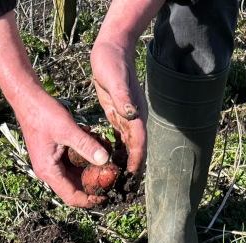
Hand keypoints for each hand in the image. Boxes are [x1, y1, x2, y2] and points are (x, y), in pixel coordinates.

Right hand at [0, 12, 110, 207]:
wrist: (28, 98)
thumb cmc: (43, 113)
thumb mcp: (67, 129)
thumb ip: (86, 145)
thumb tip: (105, 160)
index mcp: (49, 171)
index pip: (71, 197)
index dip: (89, 200)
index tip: (107, 196)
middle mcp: (49, 171)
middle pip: (75, 187)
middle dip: (94, 183)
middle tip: (113, 176)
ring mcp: (52, 163)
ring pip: (76, 174)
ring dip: (91, 168)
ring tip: (107, 157)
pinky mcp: (55, 154)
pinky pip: (73, 162)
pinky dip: (85, 156)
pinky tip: (95, 143)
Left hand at [90, 39, 147, 175]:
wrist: (113, 48)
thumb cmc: (113, 63)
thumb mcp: (116, 81)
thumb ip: (124, 99)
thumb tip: (132, 115)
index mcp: (136, 115)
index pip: (139, 145)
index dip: (135, 164)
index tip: (129, 181)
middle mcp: (135, 120)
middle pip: (136, 152)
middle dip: (131, 172)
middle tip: (123, 192)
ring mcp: (128, 118)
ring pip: (128, 148)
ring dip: (123, 165)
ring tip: (115, 184)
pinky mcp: (119, 115)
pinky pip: (119, 140)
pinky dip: (116, 153)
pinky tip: (107, 164)